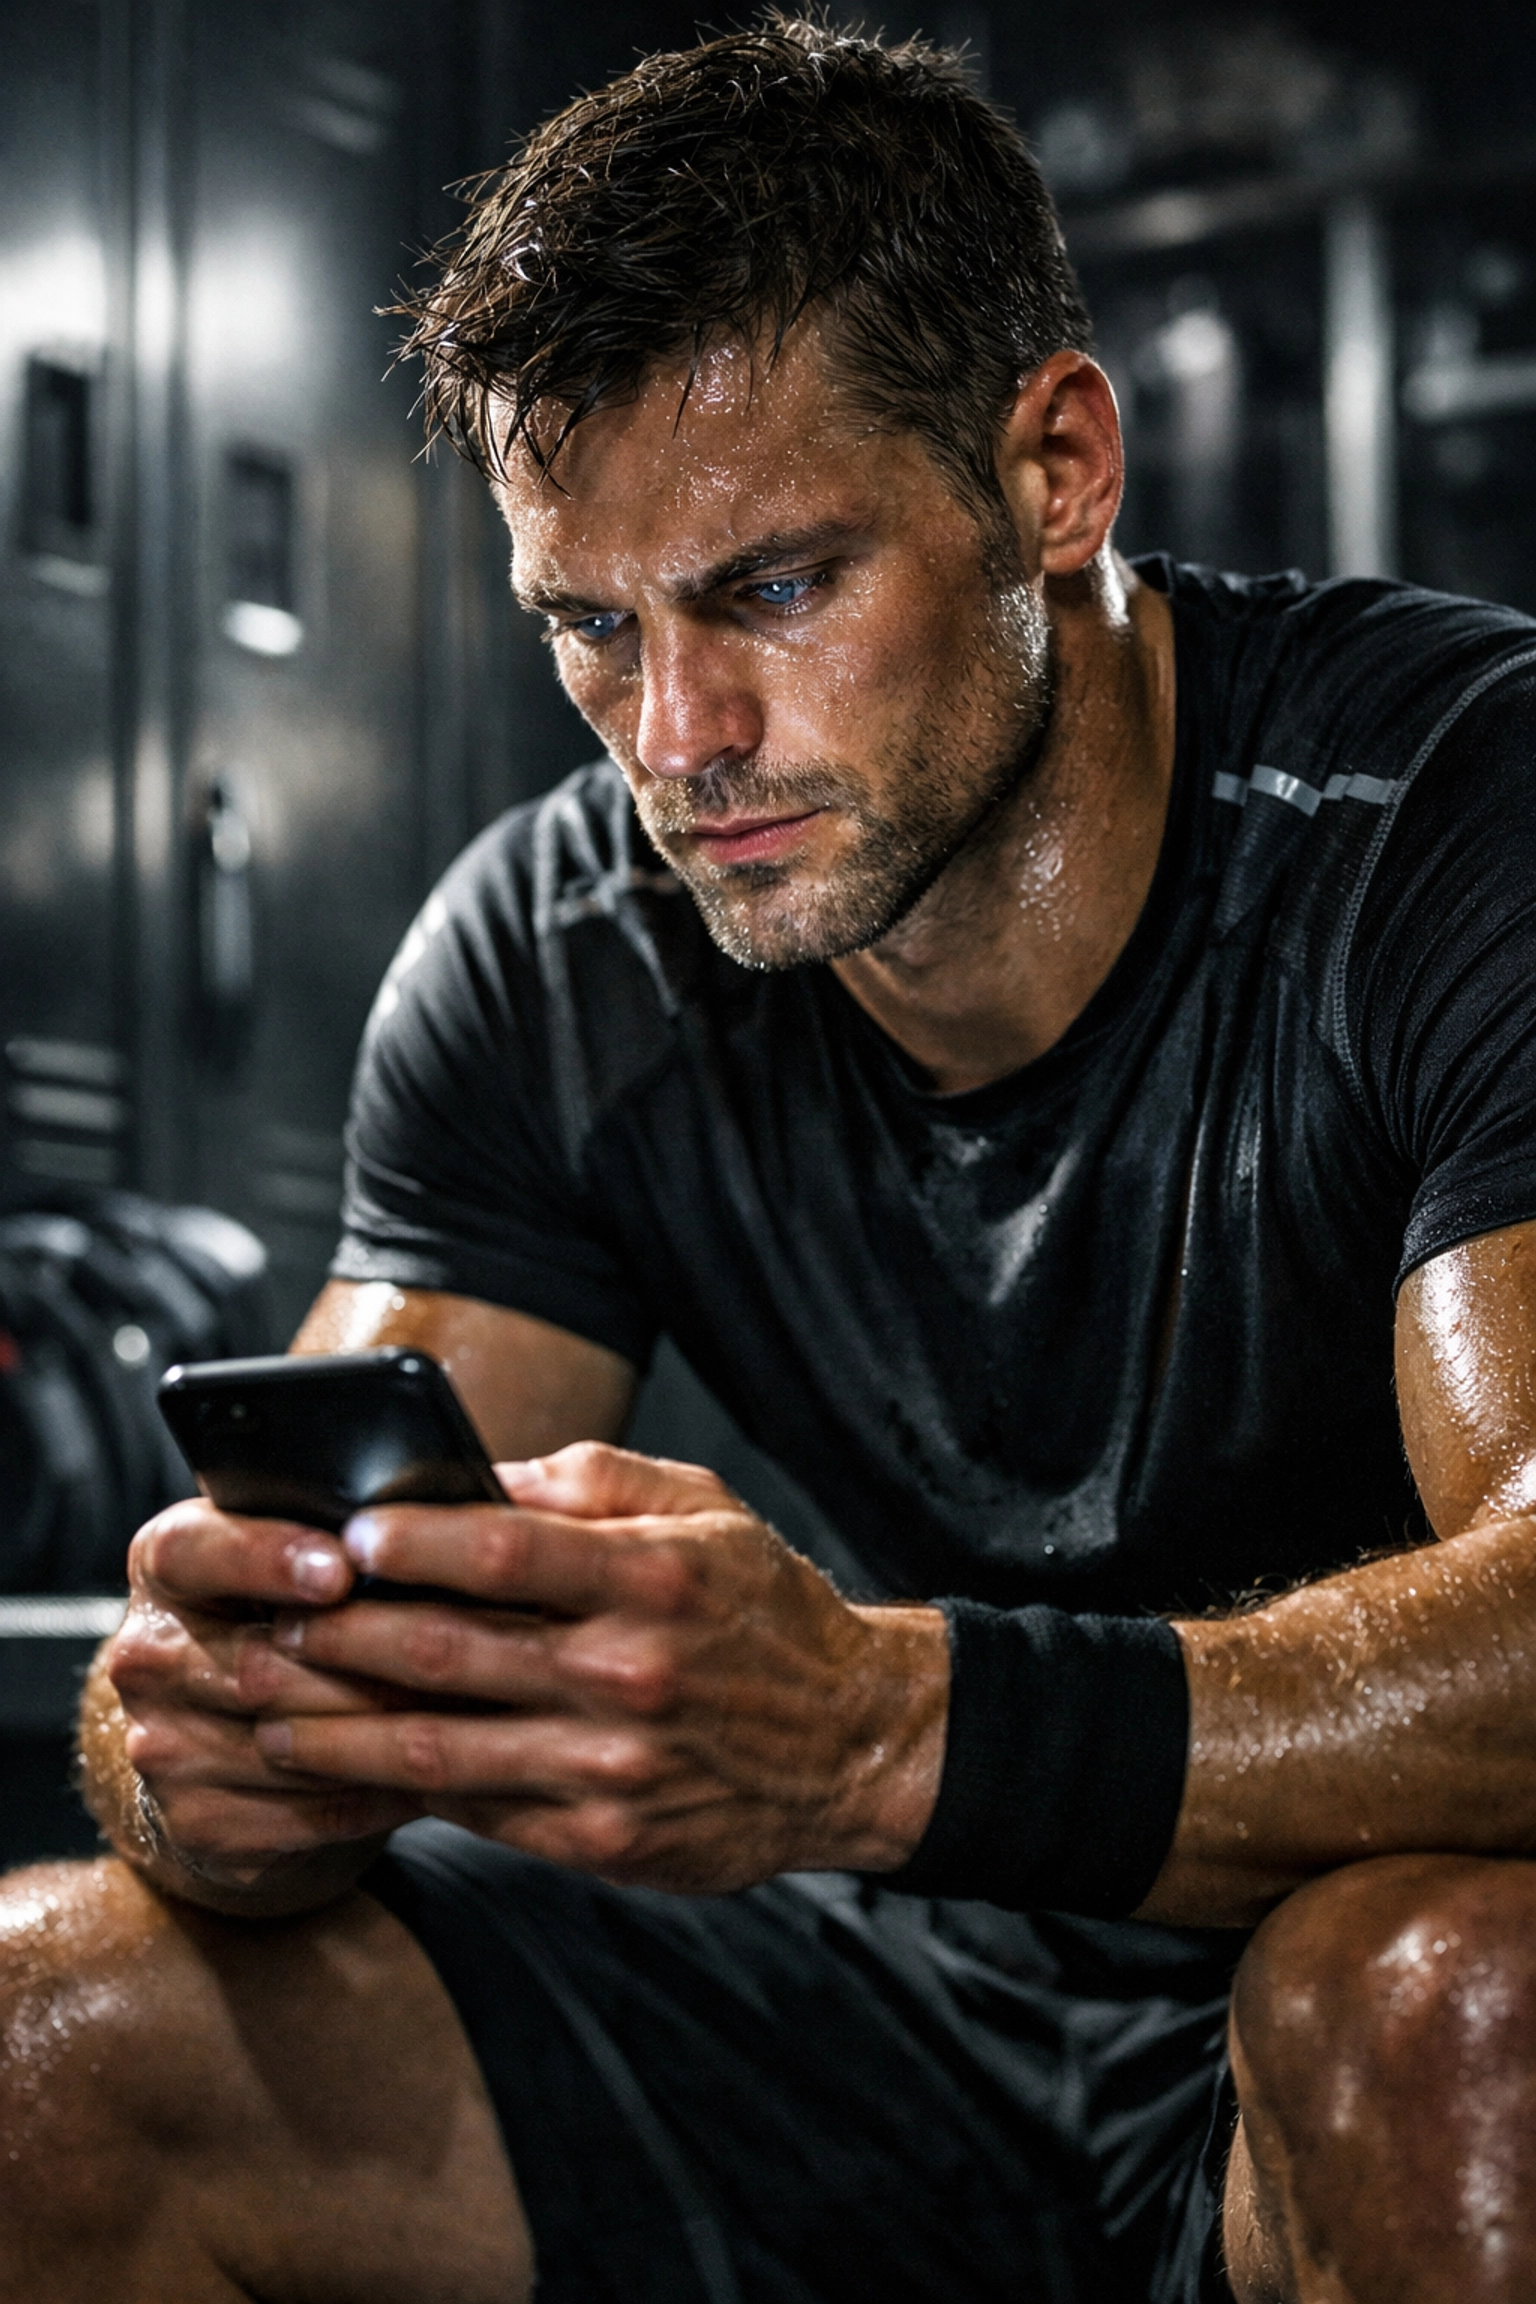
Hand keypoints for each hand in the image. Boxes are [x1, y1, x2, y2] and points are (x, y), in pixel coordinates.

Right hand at [102, 1499, 420, 1889]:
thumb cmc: (277, 1617)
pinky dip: (379, 1793)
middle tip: (453, 1656)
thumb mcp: (285, 1552)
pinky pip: (309, 1811)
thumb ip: (330, 1529)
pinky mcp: (197, 1822)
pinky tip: (433, 1774)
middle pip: (258, 1664)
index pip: (193, 1552)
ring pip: (290, 1744)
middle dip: (364, 1663)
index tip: (341, 1570)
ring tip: (466, 1715)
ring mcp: (162, 1746)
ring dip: (385, 1735)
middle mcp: (146, 1654)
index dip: (266, 1558)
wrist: (217, 1735)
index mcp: (164, 1567)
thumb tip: (423, 1522)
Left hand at [254, 1443, 949, 1892]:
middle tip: (259, 1627)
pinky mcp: (602, 1843)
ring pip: (438, 1750)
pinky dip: (398, 1791)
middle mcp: (633, 1674)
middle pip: (449, 1654)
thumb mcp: (703, 1509)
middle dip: (337, 1640)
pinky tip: (344, 1771)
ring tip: (265, 1712)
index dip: (412, 1542)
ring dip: (335, 1732)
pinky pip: (475, 1813)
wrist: (850, 1745)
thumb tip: (468, 1474)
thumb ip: (587, 1484)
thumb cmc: (762, 1609)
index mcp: (655, 1578)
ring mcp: (614, 1767)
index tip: (338, 1534)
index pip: (507, 1551)